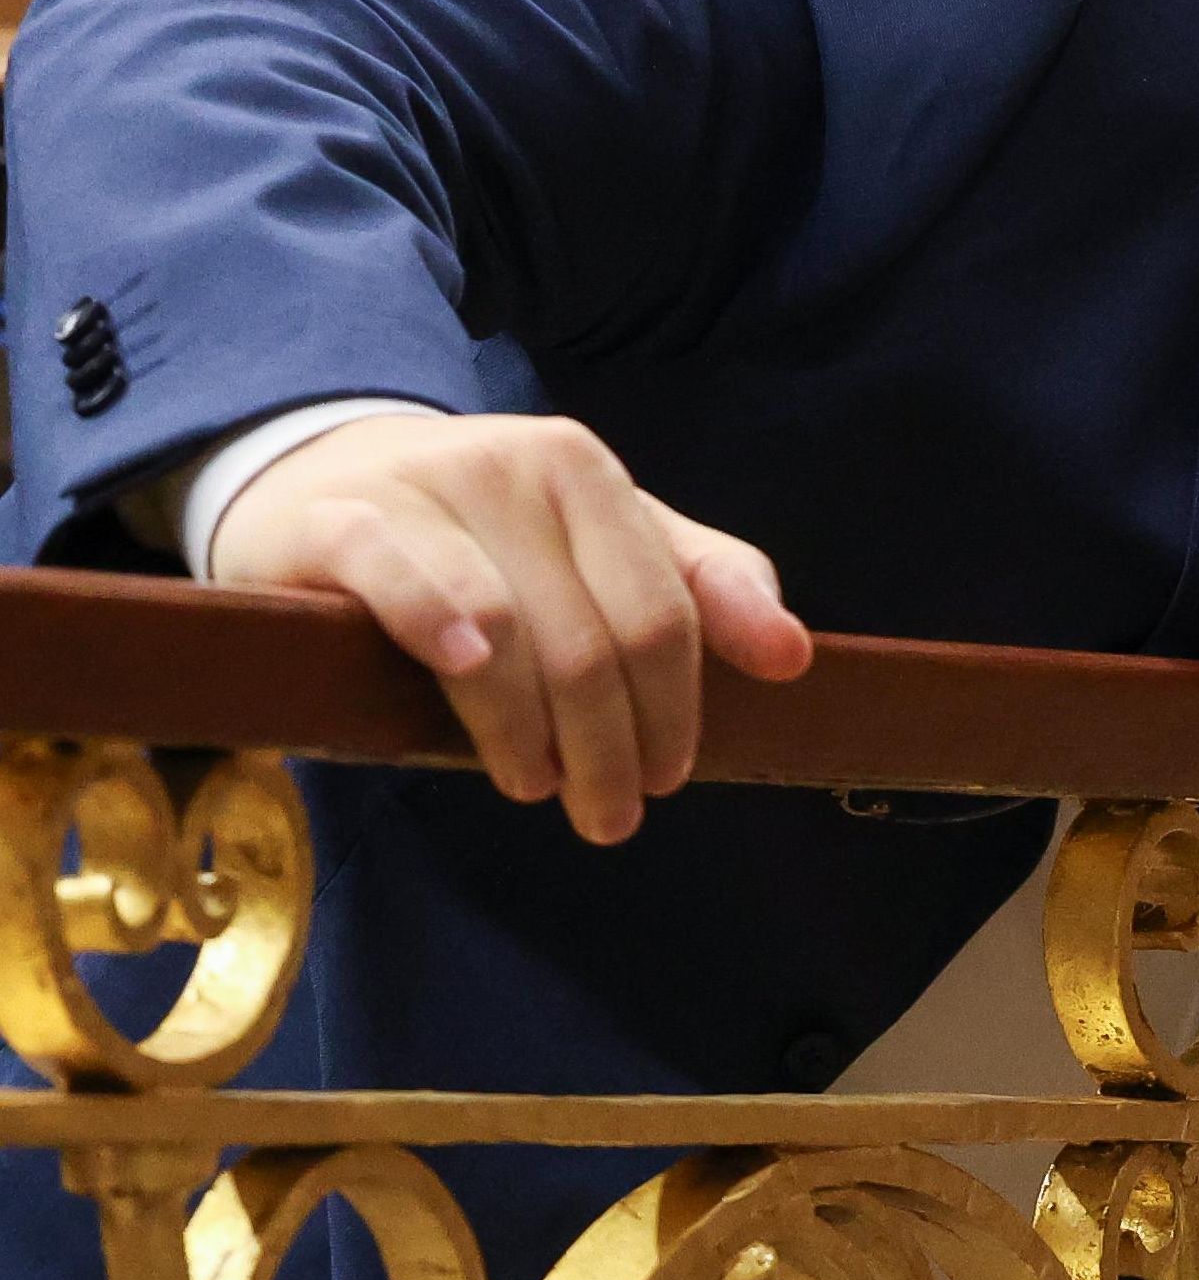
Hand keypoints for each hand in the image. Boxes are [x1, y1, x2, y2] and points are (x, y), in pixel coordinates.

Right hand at [209, 410, 812, 846]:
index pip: (662, 615)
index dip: (675, 712)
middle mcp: (510, 464)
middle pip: (590, 640)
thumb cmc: (491, 537)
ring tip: (536, 783)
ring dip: (528, 730)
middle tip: (607, 815)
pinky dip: (435, 624)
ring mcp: (422, 488)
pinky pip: (395, 575)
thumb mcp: (608, 546)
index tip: (666, 778)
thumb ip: (705, 588)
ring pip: (505, 628)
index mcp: (585, 473)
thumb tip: (793, 655)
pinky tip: (465, 675)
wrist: (325, 480)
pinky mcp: (337, 519)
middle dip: (608, 748)